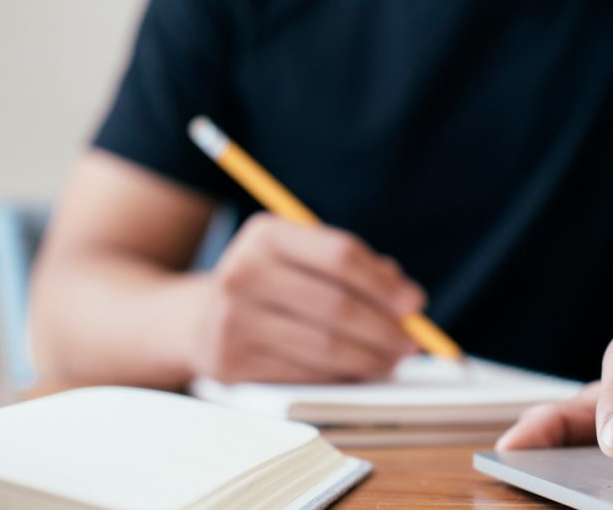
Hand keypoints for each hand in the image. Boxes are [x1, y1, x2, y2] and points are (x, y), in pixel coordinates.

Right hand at [191, 213, 423, 382]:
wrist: (197, 319)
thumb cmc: (272, 285)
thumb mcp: (303, 259)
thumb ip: (358, 269)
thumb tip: (408, 301)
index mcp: (267, 235)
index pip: (340, 256)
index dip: (384, 284)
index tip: (414, 304)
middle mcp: (244, 272)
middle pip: (337, 305)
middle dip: (384, 328)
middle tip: (411, 342)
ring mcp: (233, 320)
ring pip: (325, 346)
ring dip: (371, 359)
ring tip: (392, 360)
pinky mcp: (232, 363)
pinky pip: (305, 374)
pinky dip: (342, 376)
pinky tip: (359, 372)